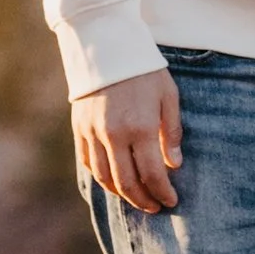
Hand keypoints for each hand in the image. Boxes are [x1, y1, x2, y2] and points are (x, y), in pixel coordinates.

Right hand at [73, 68, 182, 213]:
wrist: (106, 46)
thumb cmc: (144, 70)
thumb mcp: (168, 96)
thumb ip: (172, 132)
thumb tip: (174, 164)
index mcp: (141, 127)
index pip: (152, 174)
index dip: (163, 192)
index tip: (172, 201)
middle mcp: (114, 135)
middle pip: (127, 183)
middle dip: (143, 200)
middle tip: (155, 207)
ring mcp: (93, 133)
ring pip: (105, 178)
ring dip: (122, 194)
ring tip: (136, 198)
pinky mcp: (79, 128)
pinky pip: (88, 163)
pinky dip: (101, 177)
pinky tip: (114, 181)